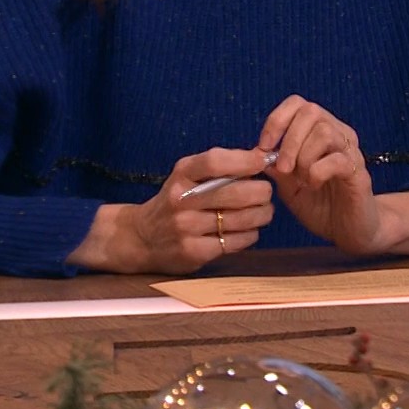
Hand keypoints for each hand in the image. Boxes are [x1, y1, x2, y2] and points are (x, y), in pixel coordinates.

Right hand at [67, 147, 273, 272]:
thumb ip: (220, 165)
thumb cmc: (176, 201)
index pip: (215, 162)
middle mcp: (181, 200)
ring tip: (264, 211)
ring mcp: (186, 228)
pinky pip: (236, 241)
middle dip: (262, 192)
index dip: (245, 161)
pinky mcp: (193, 252)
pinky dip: (250, 234)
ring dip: (262, 214)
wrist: (141, 238)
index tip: (263, 161)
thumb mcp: (187, 175)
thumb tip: (261, 156)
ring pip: (241, 219)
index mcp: (181, 174)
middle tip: (266, 193)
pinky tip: (247, 230)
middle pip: (235, 194)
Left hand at [258, 95, 382, 254]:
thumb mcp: (289, 187)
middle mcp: (338, 135)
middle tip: (283, 169)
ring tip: (301, 179)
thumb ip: (276, 168)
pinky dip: (317, 172)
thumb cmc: (320, 206)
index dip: (277, 120)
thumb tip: (256, 153)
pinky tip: (314, 185)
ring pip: (324, 132)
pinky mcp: (359, 172)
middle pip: (311, 111)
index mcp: (320, 132)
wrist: (349, 231)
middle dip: (289, 140)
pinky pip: (337, 159)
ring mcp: (351, 152)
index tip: (265, 146)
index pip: (298, 104)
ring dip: (304, 157)